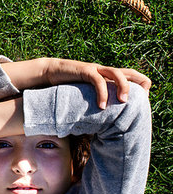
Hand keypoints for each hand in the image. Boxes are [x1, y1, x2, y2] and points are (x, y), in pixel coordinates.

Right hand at [1, 58, 151, 108]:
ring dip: (123, 87)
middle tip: (140, 100)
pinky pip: (97, 80)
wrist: (50, 73)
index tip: (142, 99)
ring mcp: (95, 69)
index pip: (132, 75)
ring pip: (117, 74)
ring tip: (123, 101)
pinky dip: (101, 93)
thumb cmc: (68, 86)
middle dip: (139, 84)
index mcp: (107, 75)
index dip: (140, 85)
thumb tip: (102, 124)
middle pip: (130, 72)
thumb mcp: (86, 94)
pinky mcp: (85, 71)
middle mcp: (104, 71)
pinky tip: (101, 106)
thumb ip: (95, 101)